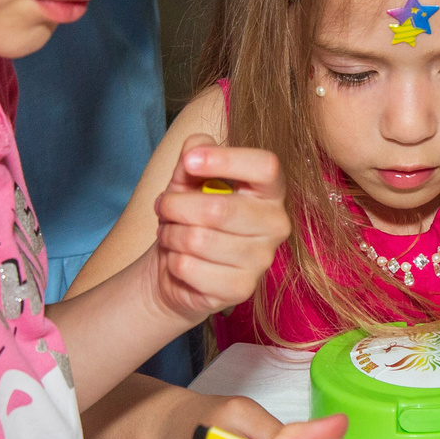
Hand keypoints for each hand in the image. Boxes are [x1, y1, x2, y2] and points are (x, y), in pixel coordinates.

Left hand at [151, 137, 289, 321]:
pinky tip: (179, 261)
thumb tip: (195, 149)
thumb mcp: (188, 177)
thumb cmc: (190, 216)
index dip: (226, 159)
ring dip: (170, 234)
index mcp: (270, 191)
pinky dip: (172, 261)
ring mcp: (261, 260)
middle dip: (177, 205)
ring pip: (198, 240)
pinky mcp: (241, 289)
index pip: (266, 166)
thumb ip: (194, 152)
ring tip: (170, 234)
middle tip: (163, 206)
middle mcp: (275, 224)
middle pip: (220, 209)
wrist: (178, 267)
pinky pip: (189, 267)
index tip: (189, 162)